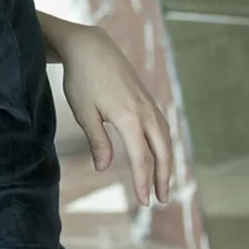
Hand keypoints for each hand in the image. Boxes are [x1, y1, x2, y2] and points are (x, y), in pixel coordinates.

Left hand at [56, 24, 171, 206]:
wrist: (90, 46)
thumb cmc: (82, 78)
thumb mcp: (84, 112)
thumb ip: (97, 141)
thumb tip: (104, 169)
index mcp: (129, 117)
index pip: (142, 158)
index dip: (144, 182)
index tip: (144, 202)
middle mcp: (145, 111)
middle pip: (162, 151)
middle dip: (163, 177)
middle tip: (160, 199)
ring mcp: (148, 103)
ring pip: (165, 138)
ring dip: (167, 162)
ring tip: (163, 183)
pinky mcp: (146, 98)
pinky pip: (162, 126)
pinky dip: (164, 145)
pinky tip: (159, 155)